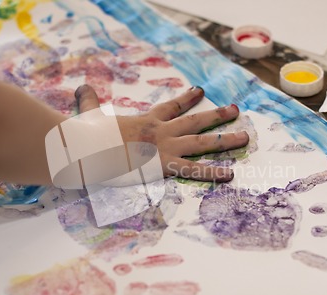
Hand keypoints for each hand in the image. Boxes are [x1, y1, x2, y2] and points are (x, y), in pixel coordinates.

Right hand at [75, 84, 248, 182]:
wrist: (88, 149)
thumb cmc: (88, 134)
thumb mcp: (90, 115)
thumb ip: (90, 101)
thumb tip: (80, 87)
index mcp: (147, 120)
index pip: (172, 107)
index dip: (187, 99)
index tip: (200, 91)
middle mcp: (162, 131)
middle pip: (195, 121)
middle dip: (216, 115)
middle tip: (234, 109)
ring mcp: (166, 148)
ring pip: (202, 142)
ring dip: (225, 139)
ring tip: (246, 137)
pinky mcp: (164, 165)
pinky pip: (193, 170)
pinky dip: (212, 173)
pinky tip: (230, 174)